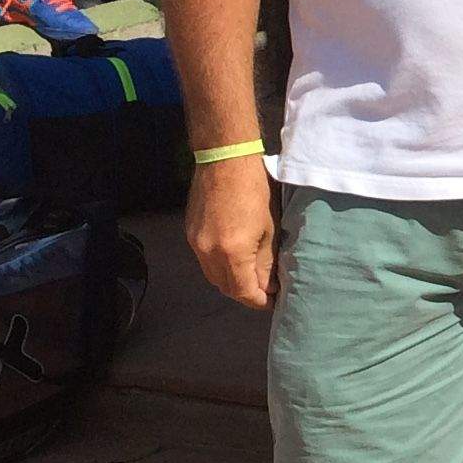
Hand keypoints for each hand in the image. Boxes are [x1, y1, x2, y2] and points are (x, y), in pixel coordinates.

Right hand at [186, 154, 276, 309]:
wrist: (225, 160)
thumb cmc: (255, 190)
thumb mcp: (269, 228)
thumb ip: (266, 261)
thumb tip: (268, 285)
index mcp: (231, 253)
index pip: (243, 291)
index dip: (258, 301)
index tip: (273, 302)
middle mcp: (208, 252)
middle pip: (225, 287)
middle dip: (245, 294)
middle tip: (264, 292)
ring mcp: (195, 243)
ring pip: (212, 275)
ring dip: (231, 281)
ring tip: (251, 277)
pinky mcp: (189, 232)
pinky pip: (204, 260)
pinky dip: (219, 266)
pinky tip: (234, 260)